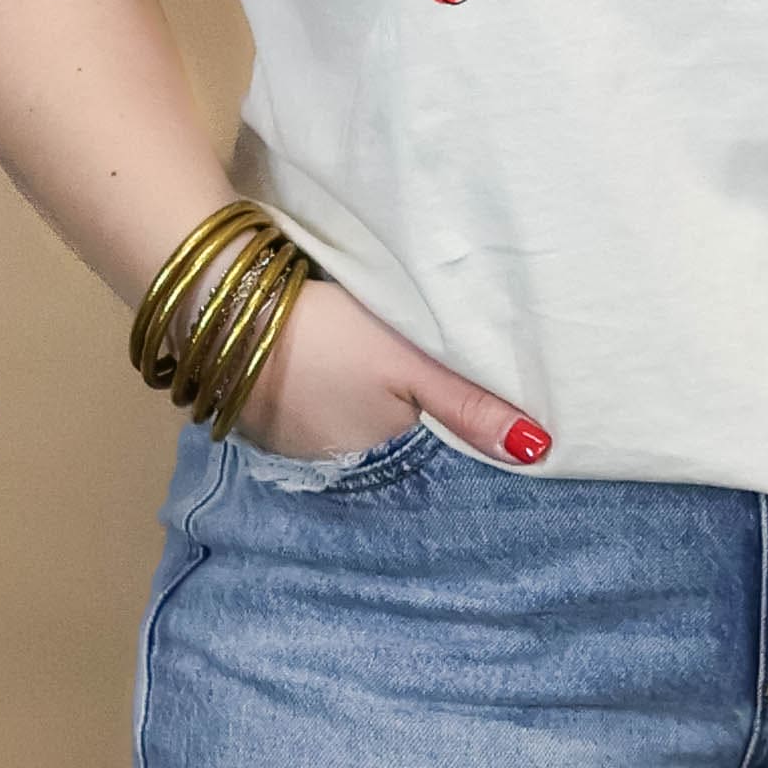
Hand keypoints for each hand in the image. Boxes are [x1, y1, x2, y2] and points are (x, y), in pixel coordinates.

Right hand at [226, 272, 552, 468]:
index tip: (425, 378)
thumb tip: (537, 452)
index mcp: (372, 451)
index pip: (416, 434)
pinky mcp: (250, 408)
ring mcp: (282, 439)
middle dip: (385, 401)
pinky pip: (295, 402)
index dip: (426, 407)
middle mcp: (326, 461)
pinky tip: (309, 356)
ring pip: (333, 415)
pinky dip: (306, 383)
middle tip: (383, 354)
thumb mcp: (408, 364)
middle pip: (375, 427)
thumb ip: (468, 405)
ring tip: (347, 353)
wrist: (230, 307)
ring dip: (342, 393)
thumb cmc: (330, 336)